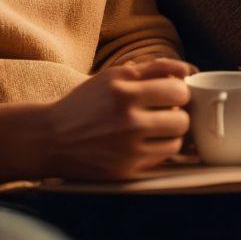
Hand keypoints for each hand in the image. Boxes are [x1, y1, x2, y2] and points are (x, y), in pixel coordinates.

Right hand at [43, 58, 192, 181]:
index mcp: (122, 91)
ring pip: (176, 141)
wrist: (52, 138)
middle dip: (178, 114)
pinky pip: (162, 159)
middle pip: (182, 119)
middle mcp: (126, 119)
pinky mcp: (126, 170)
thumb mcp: (113, 76)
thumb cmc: (86, 103)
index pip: (177, 89)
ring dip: (171, 134)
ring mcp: (127, 148)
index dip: (179, 91)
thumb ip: (152, 68)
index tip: (170, 93)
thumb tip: (188, 70)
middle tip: (167, 111)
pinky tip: (145, 141)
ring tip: (157, 127)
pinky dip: (159, 149)